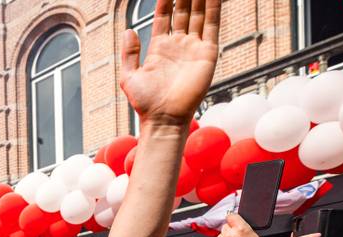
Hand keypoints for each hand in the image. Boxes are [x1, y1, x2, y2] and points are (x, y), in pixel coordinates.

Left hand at [120, 0, 221, 125]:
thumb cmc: (145, 103)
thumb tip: (129, 30)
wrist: (163, 118)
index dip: (166, 0)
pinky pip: (212, 26)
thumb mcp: (129, 76)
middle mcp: (178, 44)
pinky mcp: (207, 53)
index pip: (165, 16)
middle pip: (184, 11)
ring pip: (199, 14)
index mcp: (160, 47)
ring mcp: (193, 47)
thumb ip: (129, 53)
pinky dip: (213, 9)